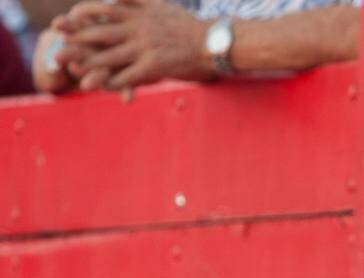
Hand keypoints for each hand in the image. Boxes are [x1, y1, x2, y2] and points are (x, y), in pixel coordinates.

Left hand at [60, 0, 212, 90]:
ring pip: (111, 58)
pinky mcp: (155, 65)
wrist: (211, 42)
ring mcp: (145, 47)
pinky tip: (105, 90)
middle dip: (77, 44)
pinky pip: (130, 76)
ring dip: (91, 68)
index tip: (65, 22)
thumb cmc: (188, 25)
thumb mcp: (160, 3)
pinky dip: (116, 83)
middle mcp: (136, 29)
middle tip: (58, 52)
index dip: (81, 17)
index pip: (101, 11)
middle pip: (99, 35)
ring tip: (75, 75)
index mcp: (136, 13)